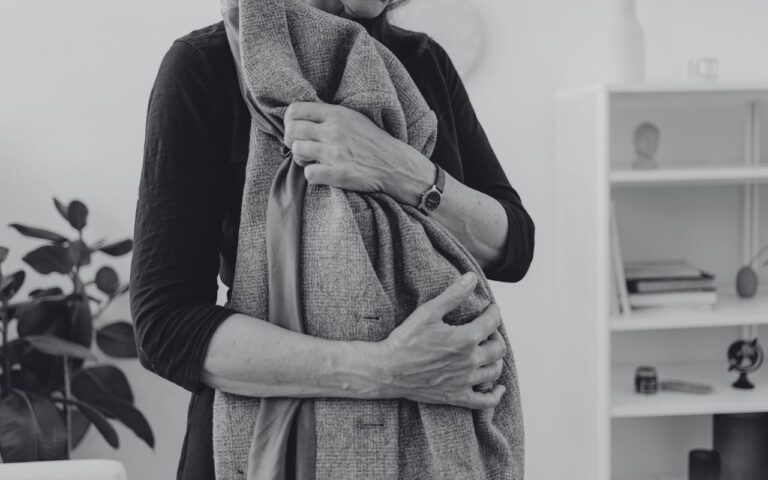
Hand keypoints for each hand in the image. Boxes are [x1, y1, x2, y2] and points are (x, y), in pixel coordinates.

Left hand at [283, 102, 434, 205]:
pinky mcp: (338, 174)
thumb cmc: (372, 141)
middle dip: (292, 140)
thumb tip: (301, 117)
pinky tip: (321, 172)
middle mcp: (333, 131)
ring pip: (297, 151)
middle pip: (292, 131)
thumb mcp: (353, 118)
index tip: (295, 129)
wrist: (394, 163)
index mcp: (337, 114)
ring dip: (301, 158)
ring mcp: (335, 153)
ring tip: (312, 160)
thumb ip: (329, 115)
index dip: (290, 120)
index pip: (296, 110)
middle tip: (301, 146)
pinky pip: (308, 173)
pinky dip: (312, 174)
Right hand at [376, 272, 507, 408]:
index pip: (492, 322)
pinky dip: (495, 395)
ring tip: (489, 352)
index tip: (491, 309)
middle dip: (497, 336)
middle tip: (488, 331)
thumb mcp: (428, 312)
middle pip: (498, 348)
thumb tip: (471, 277)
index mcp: (465, 338)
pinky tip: (497, 389)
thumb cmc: (405, 340)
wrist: (387, 370)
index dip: (494, 312)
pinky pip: (485, 402)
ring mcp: (464, 381)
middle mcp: (470, 361)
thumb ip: (453, 294)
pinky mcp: (456, 396)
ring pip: (495, 371)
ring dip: (496, 360)